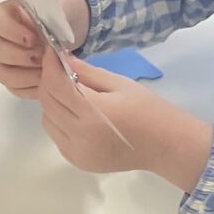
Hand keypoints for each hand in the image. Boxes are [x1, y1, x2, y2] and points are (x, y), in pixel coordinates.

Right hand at [0, 0, 89, 94]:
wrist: (54, 30)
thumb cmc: (49, 17)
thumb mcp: (48, 8)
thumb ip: (45, 15)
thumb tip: (45, 32)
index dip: (16, 33)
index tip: (35, 38)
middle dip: (24, 56)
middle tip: (44, 56)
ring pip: (4, 74)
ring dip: (28, 75)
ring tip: (47, 69)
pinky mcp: (6, 79)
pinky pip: (14, 89)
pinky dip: (31, 88)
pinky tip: (46, 81)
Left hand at [37, 49, 212, 188]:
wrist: (165, 146)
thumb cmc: (148, 110)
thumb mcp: (120, 84)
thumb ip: (88, 72)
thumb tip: (62, 58)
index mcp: (93, 112)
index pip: (56, 84)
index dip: (50, 65)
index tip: (51, 51)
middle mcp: (79, 135)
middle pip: (47, 102)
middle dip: (49, 81)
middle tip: (60, 69)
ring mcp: (76, 152)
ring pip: (47, 120)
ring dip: (53, 103)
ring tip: (70, 93)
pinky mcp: (77, 161)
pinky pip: (56, 136)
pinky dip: (59, 122)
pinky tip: (76, 115)